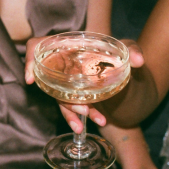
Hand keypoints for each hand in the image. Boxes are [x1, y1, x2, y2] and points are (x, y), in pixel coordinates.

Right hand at [24, 37, 144, 132]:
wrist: (126, 67)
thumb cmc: (119, 52)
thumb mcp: (125, 46)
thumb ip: (132, 49)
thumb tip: (139, 61)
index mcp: (66, 46)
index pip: (37, 47)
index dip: (30, 61)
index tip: (30, 79)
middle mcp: (61, 63)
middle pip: (49, 80)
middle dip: (64, 98)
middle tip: (84, 109)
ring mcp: (65, 80)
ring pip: (60, 98)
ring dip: (73, 112)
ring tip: (92, 121)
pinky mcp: (73, 94)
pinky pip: (70, 106)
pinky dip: (80, 116)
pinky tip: (95, 122)